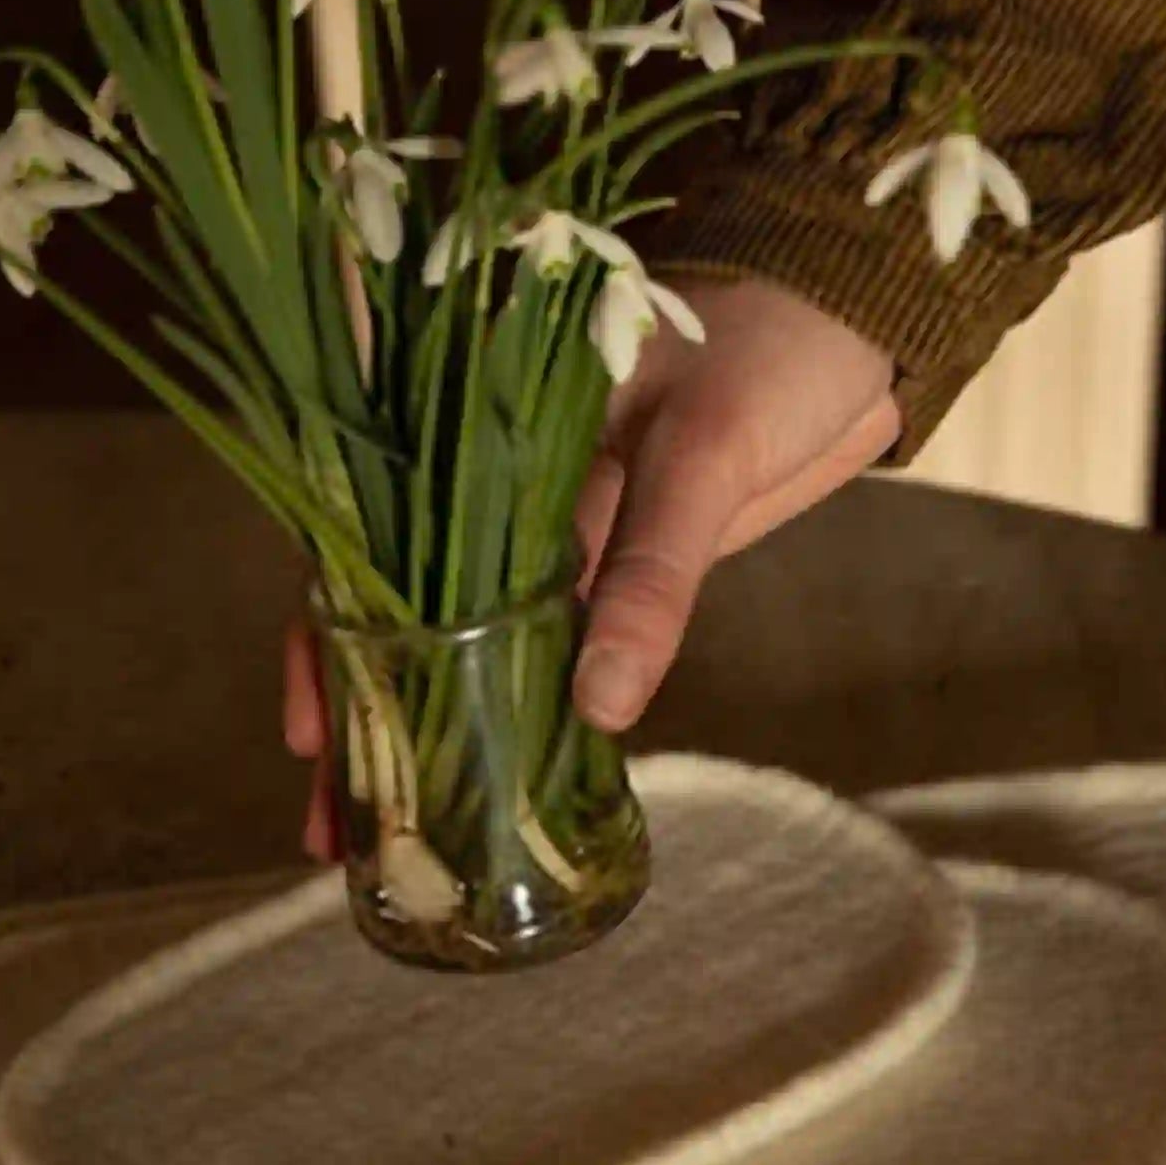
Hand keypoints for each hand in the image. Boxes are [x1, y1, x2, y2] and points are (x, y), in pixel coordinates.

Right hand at [283, 276, 897, 856]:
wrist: (855, 330)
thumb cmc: (770, 349)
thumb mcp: (703, 450)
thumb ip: (652, 571)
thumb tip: (595, 706)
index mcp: (492, 440)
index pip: (384, 551)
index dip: (337, 642)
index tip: (311, 734)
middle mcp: (509, 492)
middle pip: (420, 619)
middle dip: (378, 724)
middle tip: (342, 832)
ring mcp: (566, 534)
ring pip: (484, 647)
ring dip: (450, 733)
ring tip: (408, 834)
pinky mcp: (627, 564)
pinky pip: (560, 649)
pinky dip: (535, 715)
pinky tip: (515, 783)